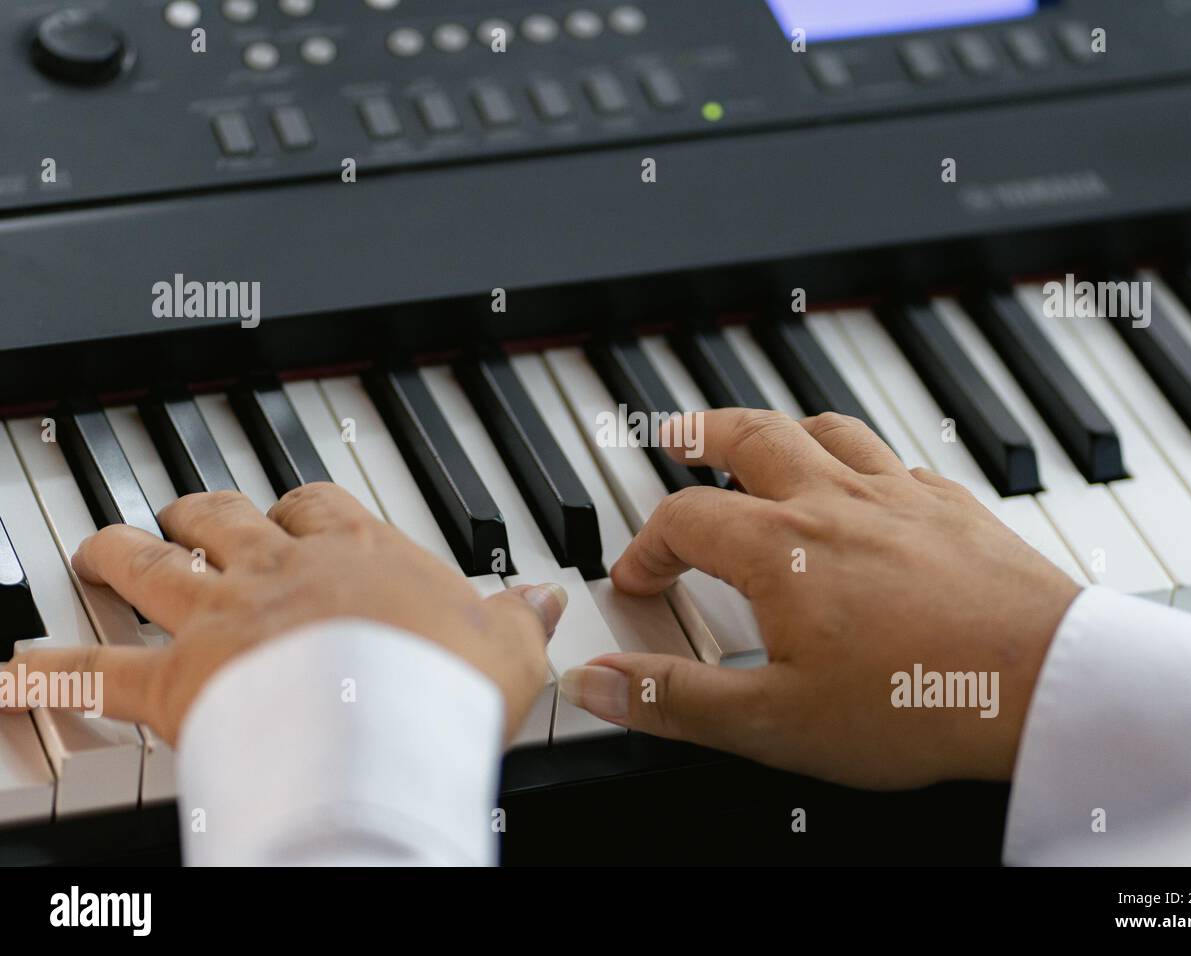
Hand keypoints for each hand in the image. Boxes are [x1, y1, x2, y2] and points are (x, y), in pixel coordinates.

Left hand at [1, 483, 564, 745]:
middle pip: (224, 517)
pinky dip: (44, 669)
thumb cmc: (443, 686)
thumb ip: (522, 618)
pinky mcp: (172, 680)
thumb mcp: (507, 647)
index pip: (321, 505)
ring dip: (118, 551)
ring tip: (97, 547)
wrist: (387, 731)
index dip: (303, 503)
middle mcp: (280, 572)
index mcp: (358, 557)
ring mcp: (218, 619)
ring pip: (150, 564)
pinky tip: (7, 669)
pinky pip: (90, 670)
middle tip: (189, 511)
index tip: (298, 507)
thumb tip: (550, 598)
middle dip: (202, 510)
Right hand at [559, 409, 1080, 788]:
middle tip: (678, 434)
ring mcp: (902, 497)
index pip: (686, 519)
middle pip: (753, 435)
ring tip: (762, 437)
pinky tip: (870, 486)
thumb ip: (677, 701)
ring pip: (829, 431)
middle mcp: (837, 502)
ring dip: (783, 428)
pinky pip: (897, 461)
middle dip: (704, 431)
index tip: (641, 577)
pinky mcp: (956, 508)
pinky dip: (864, 460)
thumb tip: (598, 684)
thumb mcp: (775, 722)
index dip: (647, 545)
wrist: (1048, 686)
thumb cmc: (918, 705)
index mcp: (781, 548)